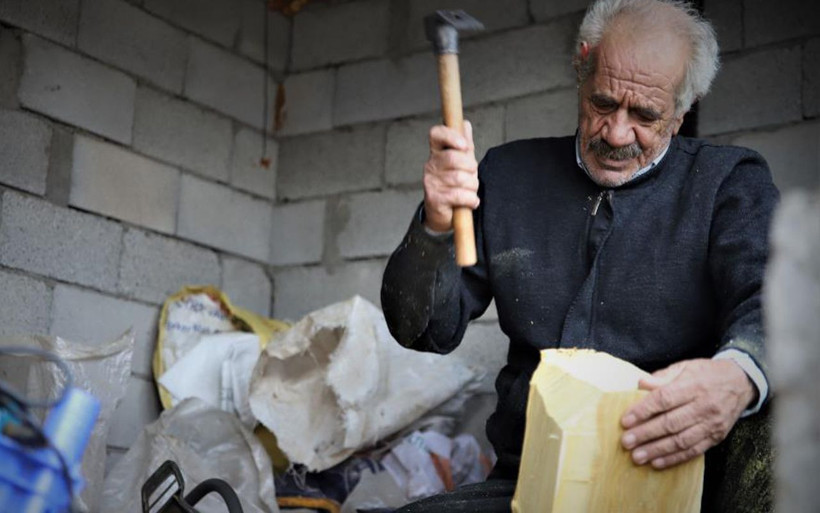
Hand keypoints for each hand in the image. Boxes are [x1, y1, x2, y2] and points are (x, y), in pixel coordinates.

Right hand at [423, 121, 478, 231]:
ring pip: (460, 178)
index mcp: (437, 153)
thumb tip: (465, 124)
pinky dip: (470, 199)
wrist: (442, 214)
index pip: (436, 134)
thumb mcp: (461, 163)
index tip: (464, 145)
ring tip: (470, 190)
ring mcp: (431, 182)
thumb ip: (464, 145)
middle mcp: (431, 165)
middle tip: (472, 176)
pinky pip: (459, 195)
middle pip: (454, 158)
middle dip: (471, 168)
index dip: (450, 136)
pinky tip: (471, 201)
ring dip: (472, 186)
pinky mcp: (435, 199)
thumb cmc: (454, 185)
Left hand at [620, 358, 755, 469]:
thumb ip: (663, 376)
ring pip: (681, 440)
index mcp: (693, 386)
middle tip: (626, 442)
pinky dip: (675, 458)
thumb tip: (640, 384)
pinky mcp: (717, 437)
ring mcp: (712, 424)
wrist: (741, 382)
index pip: (664, 399)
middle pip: (671, 423)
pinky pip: (694, 451)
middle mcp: (704, 406)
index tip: (625, 420)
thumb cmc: (706, 373)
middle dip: (646, 434)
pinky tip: (657, 462)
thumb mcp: (685, 367)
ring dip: (657, 450)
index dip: (643, 410)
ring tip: (637, 456)